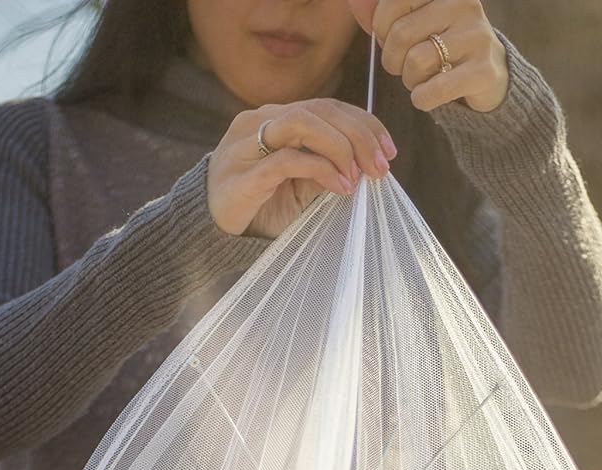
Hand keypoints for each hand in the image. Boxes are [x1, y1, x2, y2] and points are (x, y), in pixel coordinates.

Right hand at [207, 100, 396, 238]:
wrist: (212, 231)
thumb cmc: (261, 208)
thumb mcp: (302, 187)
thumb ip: (327, 168)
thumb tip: (367, 165)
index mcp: (276, 118)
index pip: (328, 106)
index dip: (364, 123)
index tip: (389, 151)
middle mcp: (260, 122)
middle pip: (319, 110)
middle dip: (359, 136)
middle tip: (380, 167)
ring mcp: (247, 145)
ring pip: (301, 123)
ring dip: (340, 147)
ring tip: (360, 177)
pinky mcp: (243, 175)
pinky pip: (286, 160)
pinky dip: (320, 170)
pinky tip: (340, 187)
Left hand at [349, 0, 508, 113]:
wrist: (489, 73)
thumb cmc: (443, 44)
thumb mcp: (417, 19)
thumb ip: (387, 11)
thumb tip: (355, 3)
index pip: (394, 3)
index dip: (381, 27)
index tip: (388, 38)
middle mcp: (463, 4)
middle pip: (401, 34)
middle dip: (391, 59)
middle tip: (400, 67)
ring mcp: (477, 36)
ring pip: (416, 63)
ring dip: (409, 80)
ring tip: (419, 79)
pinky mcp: (484, 71)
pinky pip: (434, 90)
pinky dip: (422, 99)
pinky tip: (426, 96)